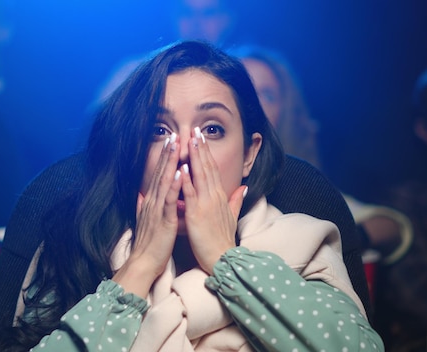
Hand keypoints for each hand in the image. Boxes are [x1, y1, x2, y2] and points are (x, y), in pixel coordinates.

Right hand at [113, 134, 181, 297]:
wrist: (143, 263)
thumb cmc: (150, 244)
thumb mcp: (147, 221)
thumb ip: (144, 206)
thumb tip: (140, 195)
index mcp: (152, 202)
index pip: (159, 175)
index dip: (165, 158)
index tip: (172, 142)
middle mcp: (152, 201)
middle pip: (161, 173)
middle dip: (168, 153)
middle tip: (175, 134)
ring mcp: (157, 209)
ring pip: (165, 181)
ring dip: (170, 162)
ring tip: (177, 145)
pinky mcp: (163, 219)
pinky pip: (169, 199)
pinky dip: (175, 185)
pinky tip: (180, 172)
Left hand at [180, 130, 245, 274]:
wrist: (222, 258)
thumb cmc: (223, 240)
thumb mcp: (232, 217)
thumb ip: (237, 201)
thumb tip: (244, 188)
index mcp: (220, 196)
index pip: (213, 169)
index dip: (207, 153)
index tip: (202, 138)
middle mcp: (214, 197)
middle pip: (207, 167)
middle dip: (201, 148)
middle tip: (195, 130)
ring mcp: (206, 204)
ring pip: (200, 175)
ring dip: (194, 157)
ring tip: (189, 140)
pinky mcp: (197, 214)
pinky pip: (190, 194)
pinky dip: (186, 179)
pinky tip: (182, 167)